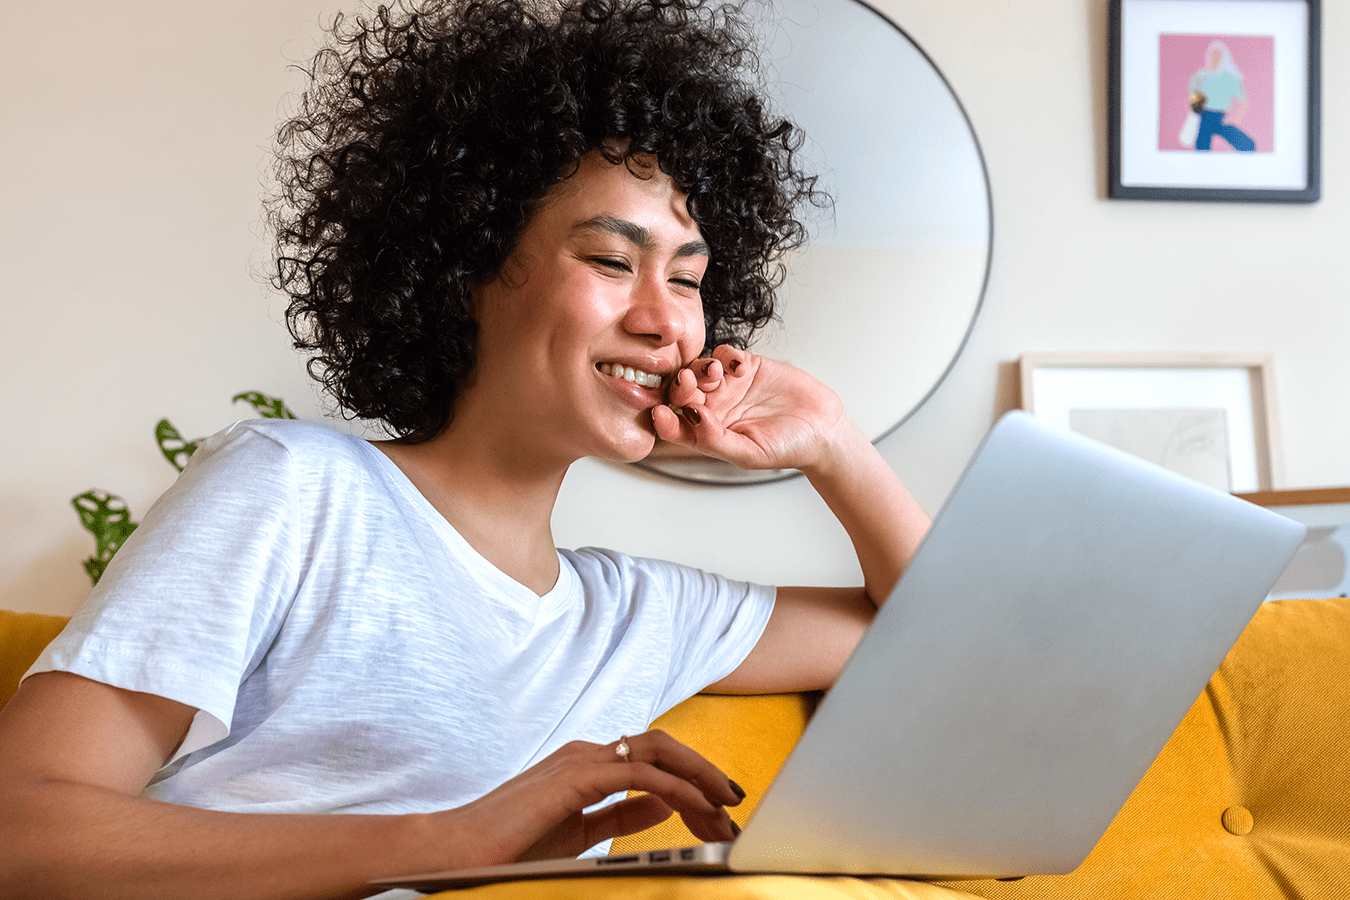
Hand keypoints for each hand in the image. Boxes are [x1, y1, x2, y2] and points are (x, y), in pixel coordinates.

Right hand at [446, 730, 742, 866]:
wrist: (453, 851)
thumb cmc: (508, 845)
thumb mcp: (580, 833)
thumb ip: (621, 814)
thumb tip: (665, 802)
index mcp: (589, 764)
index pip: (656, 761)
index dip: (694, 782)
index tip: (721, 811)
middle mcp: (589, 753)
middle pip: (665, 747)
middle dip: (706, 773)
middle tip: (735, 807)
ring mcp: (582, 760)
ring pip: (660, 753)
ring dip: (700, 779)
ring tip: (726, 809)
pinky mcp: (575, 776)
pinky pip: (640, 774)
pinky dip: (676, 788)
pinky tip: (695, 806)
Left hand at [651, 345, 852, 472]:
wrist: (824, 429)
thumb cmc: (787, 448)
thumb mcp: (748, 453)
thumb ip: (714, 439)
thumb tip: (690, 417)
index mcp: (707, 433)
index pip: (675, 424)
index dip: (664, 418)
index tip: (660, 412)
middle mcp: (713, 408)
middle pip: (682, 391)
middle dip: (681, 385)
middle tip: (688, 382)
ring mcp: (729, 385)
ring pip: (699, 368)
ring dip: (701, 367)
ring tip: (716, 373)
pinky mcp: (746, 366)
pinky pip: (724, 353)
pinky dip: (725, 355)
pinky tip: (739, 366)